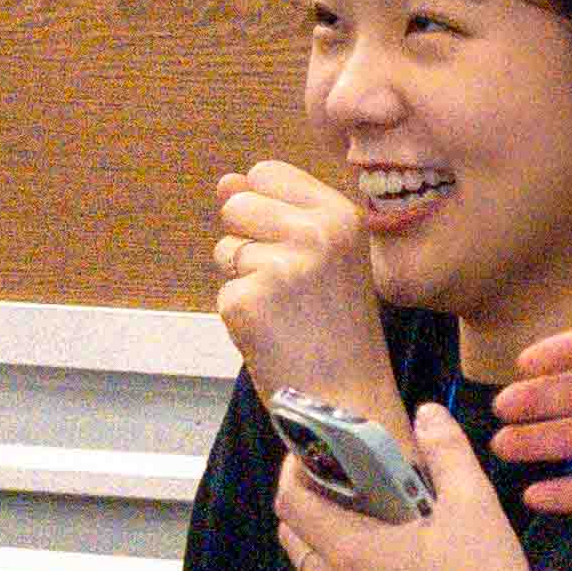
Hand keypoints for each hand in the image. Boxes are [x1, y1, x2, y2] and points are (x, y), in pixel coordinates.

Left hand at [209, 161, 395, 408]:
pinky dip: (240, 316)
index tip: (290, 244)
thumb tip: (226, 181)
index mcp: (340, 215)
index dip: (263, 207)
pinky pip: (223, 291)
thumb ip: (276, 212)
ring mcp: (281, 266)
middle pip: (237, 204)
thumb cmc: (337, 329)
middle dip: (247, 241)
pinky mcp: (249, 301)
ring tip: (285, 311)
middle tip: (287, 285)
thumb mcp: (324, 258)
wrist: (348, 398)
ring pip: (226, 250)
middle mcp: (315, 232)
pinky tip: (273, 334)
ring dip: (244, 281)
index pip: (267, 172)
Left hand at [275, 400, 557, 570]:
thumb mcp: (475, 508)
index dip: (295, 468)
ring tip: (376, 526)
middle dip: (310, 502)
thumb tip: (428, 413)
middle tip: (351, 482)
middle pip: (294, 537)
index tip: (315, 449)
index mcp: (350, 553)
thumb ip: (447, 452)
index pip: (291, 501)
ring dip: (329, 543)